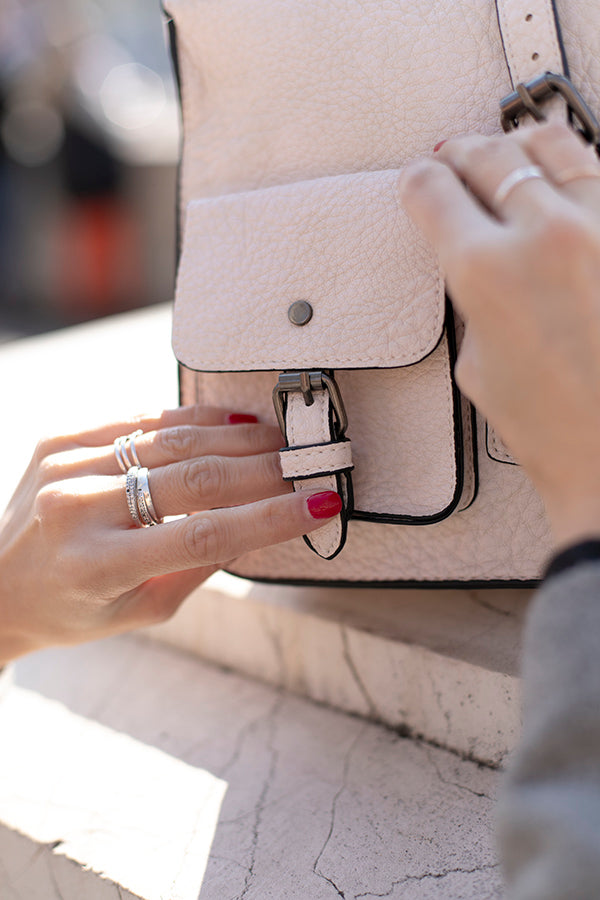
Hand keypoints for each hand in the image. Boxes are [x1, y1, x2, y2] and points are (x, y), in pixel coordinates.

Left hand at [0, 405, 340, 664]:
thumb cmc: (72, 608)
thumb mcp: (141, 612)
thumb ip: (199, 567)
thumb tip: (258, 523)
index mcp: (98, 567)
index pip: (205, 535)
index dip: (271, 518)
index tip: (319, 504)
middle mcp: (77, 510)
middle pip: (194, 479)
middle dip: (265, 470)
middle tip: (307, 463)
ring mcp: (66, 467)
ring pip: (171, 441)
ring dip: (235, 437)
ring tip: (278, 440)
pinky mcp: (61, 439)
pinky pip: (138, 419)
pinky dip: (190, 418)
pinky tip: (229, 422)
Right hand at [400, 122, 599, 547]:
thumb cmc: (556, 430)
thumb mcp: (477, 365)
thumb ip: (473, 300)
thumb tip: (477, 263)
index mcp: (487, 271)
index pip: (434, 195)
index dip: (418, 183)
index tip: (418, 180)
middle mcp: (548, 235)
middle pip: (491, 158)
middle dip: (463, 154)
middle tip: (454, 156)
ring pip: (556, 145)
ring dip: (522, 143)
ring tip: (513, 147)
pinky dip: (577, 170)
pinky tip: (567, 175)